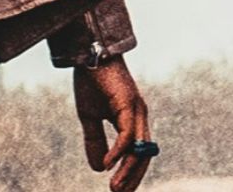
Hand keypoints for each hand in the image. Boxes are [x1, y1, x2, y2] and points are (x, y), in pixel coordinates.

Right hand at [73, 54, 151, 191]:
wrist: (88, 54)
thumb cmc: (91, 82)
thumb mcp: (89, 117)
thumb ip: (95, 141)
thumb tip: (99, 168)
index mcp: (133, 119)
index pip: (139, 153)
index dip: (132, 172)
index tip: (120, 190)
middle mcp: (139, 116)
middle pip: (144, 155)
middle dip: (132, 177)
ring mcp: (136, 110)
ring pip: (139, 148)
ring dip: (127, 170)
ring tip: (115, 188)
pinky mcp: (127, 104)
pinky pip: (127, 135)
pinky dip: (119, 153)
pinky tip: (108, 165)